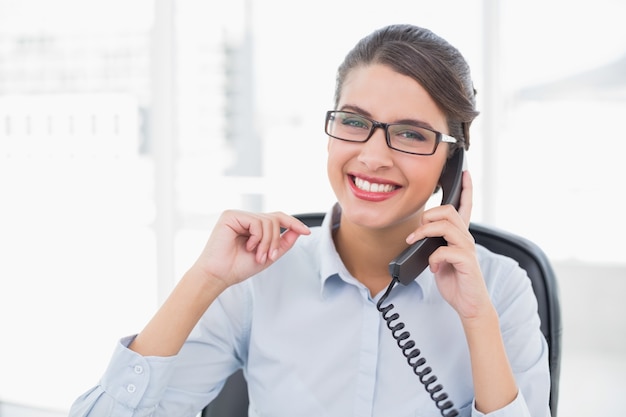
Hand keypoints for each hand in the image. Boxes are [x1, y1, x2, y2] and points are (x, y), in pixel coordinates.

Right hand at [192, 210, 310, 288]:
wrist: (220, 276)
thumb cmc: (238, 267)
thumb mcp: (269, 255)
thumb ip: (283, 243)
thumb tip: (298, 230)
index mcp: (253, 227)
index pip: (277, 218)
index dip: (293, 223)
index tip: (307, 232)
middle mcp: (246, 218)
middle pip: (275, 219)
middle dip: (276, 240)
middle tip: (268, 256)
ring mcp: (238, 215)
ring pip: (268, 221)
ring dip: (268, 242)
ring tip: (258, 255)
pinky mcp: (230, 215)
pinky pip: (257, 221)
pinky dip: (258, 237)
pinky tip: (248, 246)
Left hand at [406, 171, 491, 319]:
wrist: (468, 305)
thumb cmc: (454, 280)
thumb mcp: (439, 258)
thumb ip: (433, 243)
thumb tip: (418, 236)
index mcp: (460, 235)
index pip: (466, 206)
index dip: (467, 188)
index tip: (465, 172)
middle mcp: (466, 238)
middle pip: (449, 211)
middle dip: (428, 216)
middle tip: (416, 233)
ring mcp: (468, 249)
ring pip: (447, 226)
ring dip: (425, 232)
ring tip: (416, 243)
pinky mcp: (466, 262)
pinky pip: (445, 250)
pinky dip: (434, 257)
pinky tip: (433, 267)